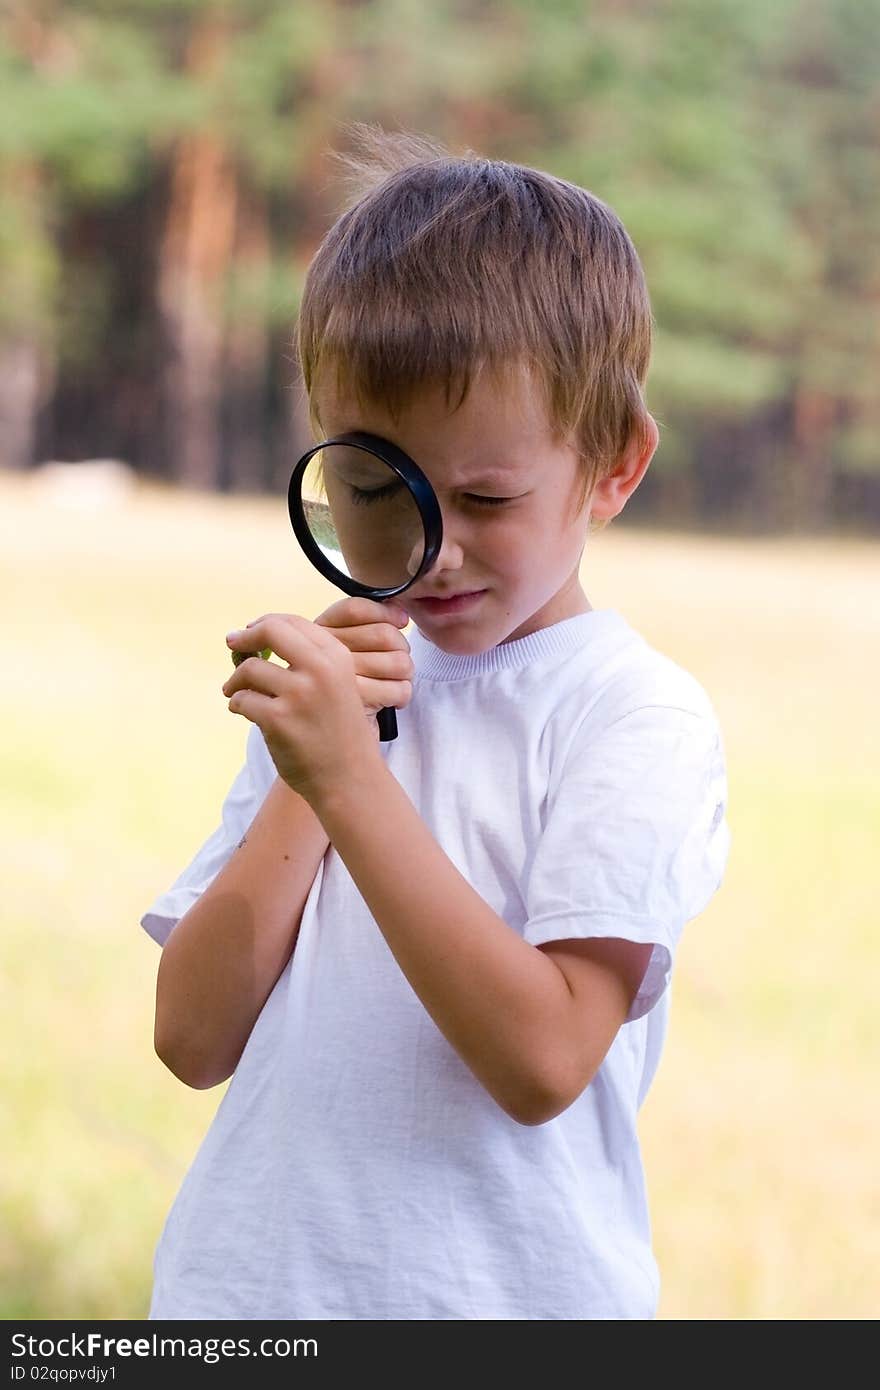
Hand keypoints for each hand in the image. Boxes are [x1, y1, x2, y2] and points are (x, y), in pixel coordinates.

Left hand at [222, 613, 385, 805]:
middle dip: (245, 637)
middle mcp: (320, 670)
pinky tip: (244, 712)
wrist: (350, 778)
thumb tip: (252, 635)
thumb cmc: (338, 731)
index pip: (292, 621)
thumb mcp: (338, 684)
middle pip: (270, 630)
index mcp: (337, 657)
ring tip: (236, 693)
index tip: (251, 633)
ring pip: (249, 668)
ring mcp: (299, 694)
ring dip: (236, 681)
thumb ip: (307, 660)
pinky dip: (237, 705)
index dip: (265, 624)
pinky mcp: (278, 719)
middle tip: (233, 645)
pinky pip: (242, 700)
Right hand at [313, 596, 413, 724]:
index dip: (385, 612)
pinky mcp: (357, 702)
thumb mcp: (344, 650)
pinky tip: (390, 700)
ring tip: (393, 681)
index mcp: (320, 633)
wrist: (324, 738)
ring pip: (399, 661)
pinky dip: (403, 694)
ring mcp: (340, 677)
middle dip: (401, 648)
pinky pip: (400, 689)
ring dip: (405, 674)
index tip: (401, 620)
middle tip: (395, 663)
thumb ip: (367, 624)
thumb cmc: (341, 690)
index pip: (356, 609)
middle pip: (384, 634)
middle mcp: (324, 652)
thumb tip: (400, 613)